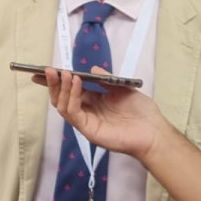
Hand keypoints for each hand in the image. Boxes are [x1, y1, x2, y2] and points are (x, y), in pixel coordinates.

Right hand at [34, 66, 168, 161]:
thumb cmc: (141, 111)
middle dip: (54, 84)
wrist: (153, 130)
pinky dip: (72, 97)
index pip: (71, 90)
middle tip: (49, 70)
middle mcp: (87, 112)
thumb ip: (106, 79)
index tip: (46, 70)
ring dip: (62, 88)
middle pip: (62, 98)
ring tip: (64, 74)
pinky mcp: (88, 130)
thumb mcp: (123, 88)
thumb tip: (91, 70)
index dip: (58, 81)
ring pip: (63, 106)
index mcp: (94, 102)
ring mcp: (86, 122)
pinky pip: (74, 113)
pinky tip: (77, 83)